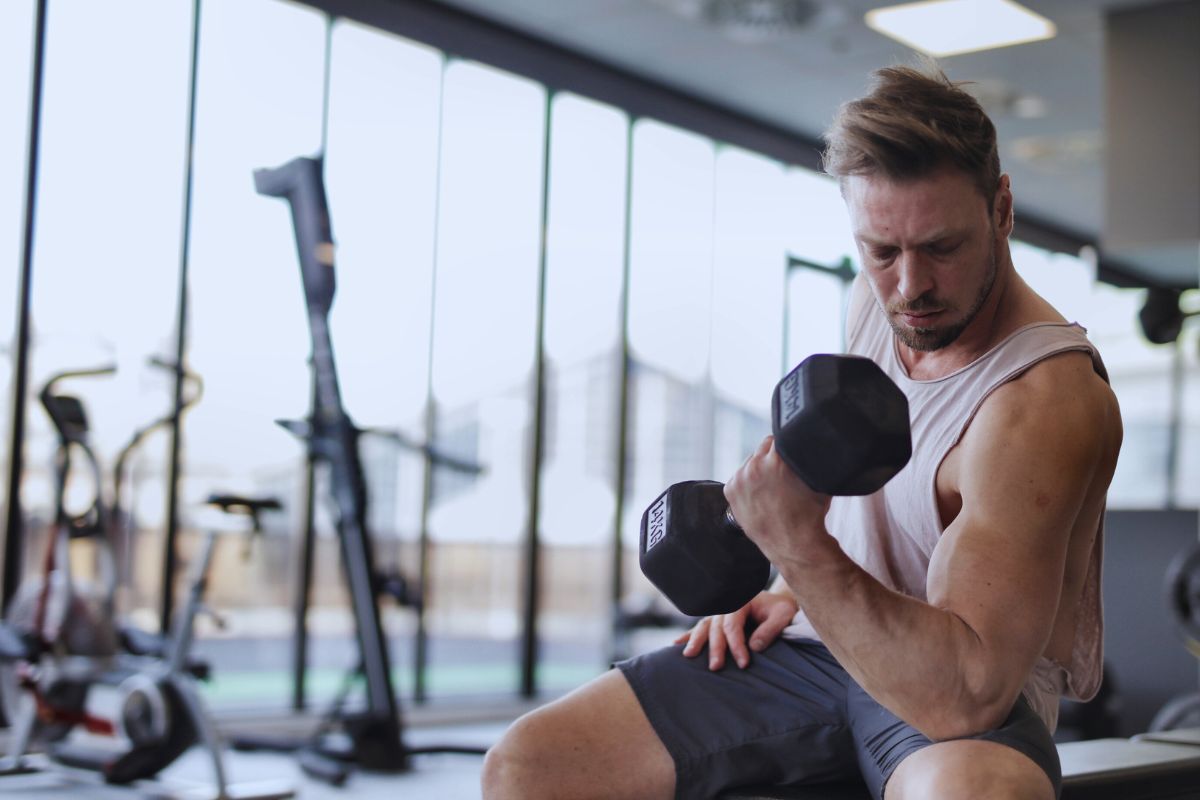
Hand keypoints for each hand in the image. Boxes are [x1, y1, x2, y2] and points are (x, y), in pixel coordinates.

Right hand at [675, 590, 798, 669]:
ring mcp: (719, 615)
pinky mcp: (716, 623)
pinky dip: (689, 636)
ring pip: (704, 627)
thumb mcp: (783, 615)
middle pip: (716, 628)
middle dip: (715, 648)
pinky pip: (701, 629)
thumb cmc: (781, 610)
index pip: (734, 625)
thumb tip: (754, 646)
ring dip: (696, 641)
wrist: (778, 604)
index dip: (736, 645)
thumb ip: (770, 629)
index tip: (744, 664)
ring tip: (688, 656)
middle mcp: (726, 607)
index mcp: (741, 602)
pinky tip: (676, 644)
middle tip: (716, 667)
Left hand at [725, 435, 832, 568]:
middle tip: (783, 474)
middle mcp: (755, 466)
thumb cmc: (809, 515)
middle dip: (773, 457)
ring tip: (772, 487)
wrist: (793, 544)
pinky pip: (740, 477)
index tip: (791, 452)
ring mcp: (740, 479)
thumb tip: (808, 445)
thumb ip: (808, 458)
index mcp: (777, 460)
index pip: (779, 436)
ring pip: (750, 462)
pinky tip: (760, 495)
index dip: (787, 443)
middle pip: (763, 448)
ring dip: (759, 469)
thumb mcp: (816, 480)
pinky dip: (748, 483)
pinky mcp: (730, 491)